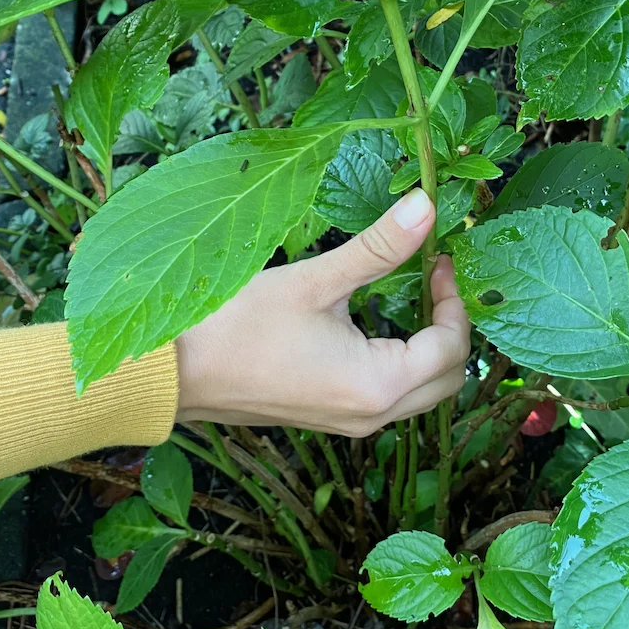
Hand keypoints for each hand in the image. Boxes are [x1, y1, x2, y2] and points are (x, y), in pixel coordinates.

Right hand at [175, 188, 470, 435]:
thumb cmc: (237, 325)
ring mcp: (350, 422)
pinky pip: (390, 395)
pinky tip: (380, 320)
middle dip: (451, 326)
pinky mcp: (331, 417)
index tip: (438, 258)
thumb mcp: (315, 280)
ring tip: (413, 292)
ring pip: (421, 390)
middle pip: (447, 377)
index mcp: (378, 385)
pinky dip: (403, 361)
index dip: (455, 299)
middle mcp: (372, 415)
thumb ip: (379, 246)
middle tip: (433, 276)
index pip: (451, 346)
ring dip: (429, 345)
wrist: (174, 372)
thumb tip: (426, 206)